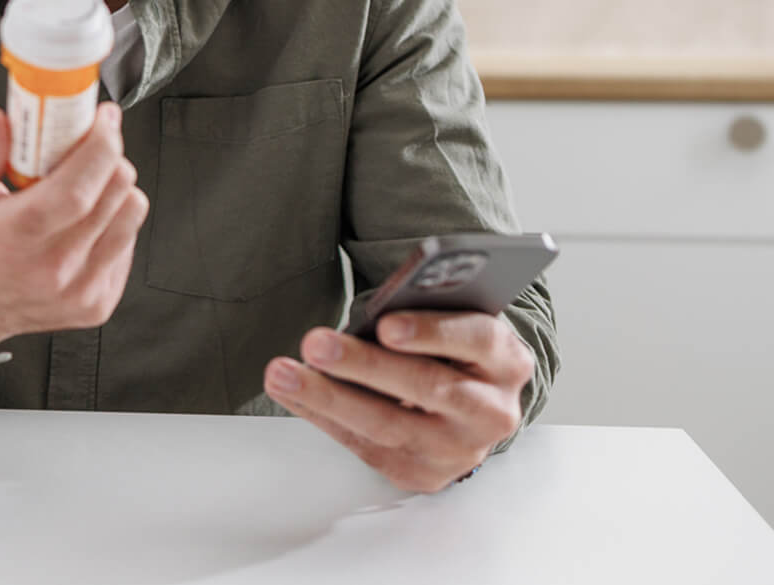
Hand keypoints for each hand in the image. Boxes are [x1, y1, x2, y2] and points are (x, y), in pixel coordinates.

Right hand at [0, 102, 148, 353]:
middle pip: (115, 192)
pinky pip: (129, 240)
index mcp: (13, 239)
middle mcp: (53, 270)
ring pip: (132, 211)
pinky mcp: (98, 302)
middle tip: (84, 142)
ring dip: (114, 185)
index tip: (102, 118)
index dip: (100, 145)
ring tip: (80, 183)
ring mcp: (80, 291)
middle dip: (108, 153)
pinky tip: (80, 218)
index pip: (77, 190)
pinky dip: (114, 218)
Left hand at [263, 312, 534, 491]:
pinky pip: (366, 446)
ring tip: (283, 372)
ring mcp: (459, 450)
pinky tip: (291, 392)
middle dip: (364, 365)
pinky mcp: (424, 474)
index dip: (430, 332)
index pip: (476, 340)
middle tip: (315, 343)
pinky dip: (322, 416)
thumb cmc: (453, 348)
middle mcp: (491, 410)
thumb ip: (423, 314)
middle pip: (426, 386)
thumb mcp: (453, 321)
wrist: (474, 403)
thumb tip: (368, 318)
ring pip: (389, 425)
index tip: (385, 324)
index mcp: (506, 360)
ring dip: (328, 396)